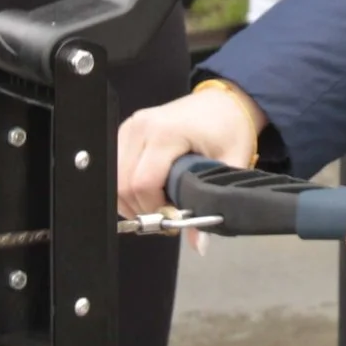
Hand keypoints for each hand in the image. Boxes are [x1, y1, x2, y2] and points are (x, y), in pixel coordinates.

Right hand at [117, 81, 263, 223]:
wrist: (225, 102)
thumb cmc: (230, 128)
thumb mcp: (231, 164)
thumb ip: (213, 202)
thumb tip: (199, 243)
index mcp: (167, 132)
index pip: (143, 183)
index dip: (154, 209)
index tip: (173, 219)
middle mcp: (142, 127)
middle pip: (123, 184)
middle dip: (141, 208)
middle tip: (166, 216)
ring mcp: (131, 126)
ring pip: (114, 178)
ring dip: (131, 200)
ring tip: (158, 204)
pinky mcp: (126, 130)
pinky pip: (115, 167)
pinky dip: (128, 186)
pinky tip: (149, 191)